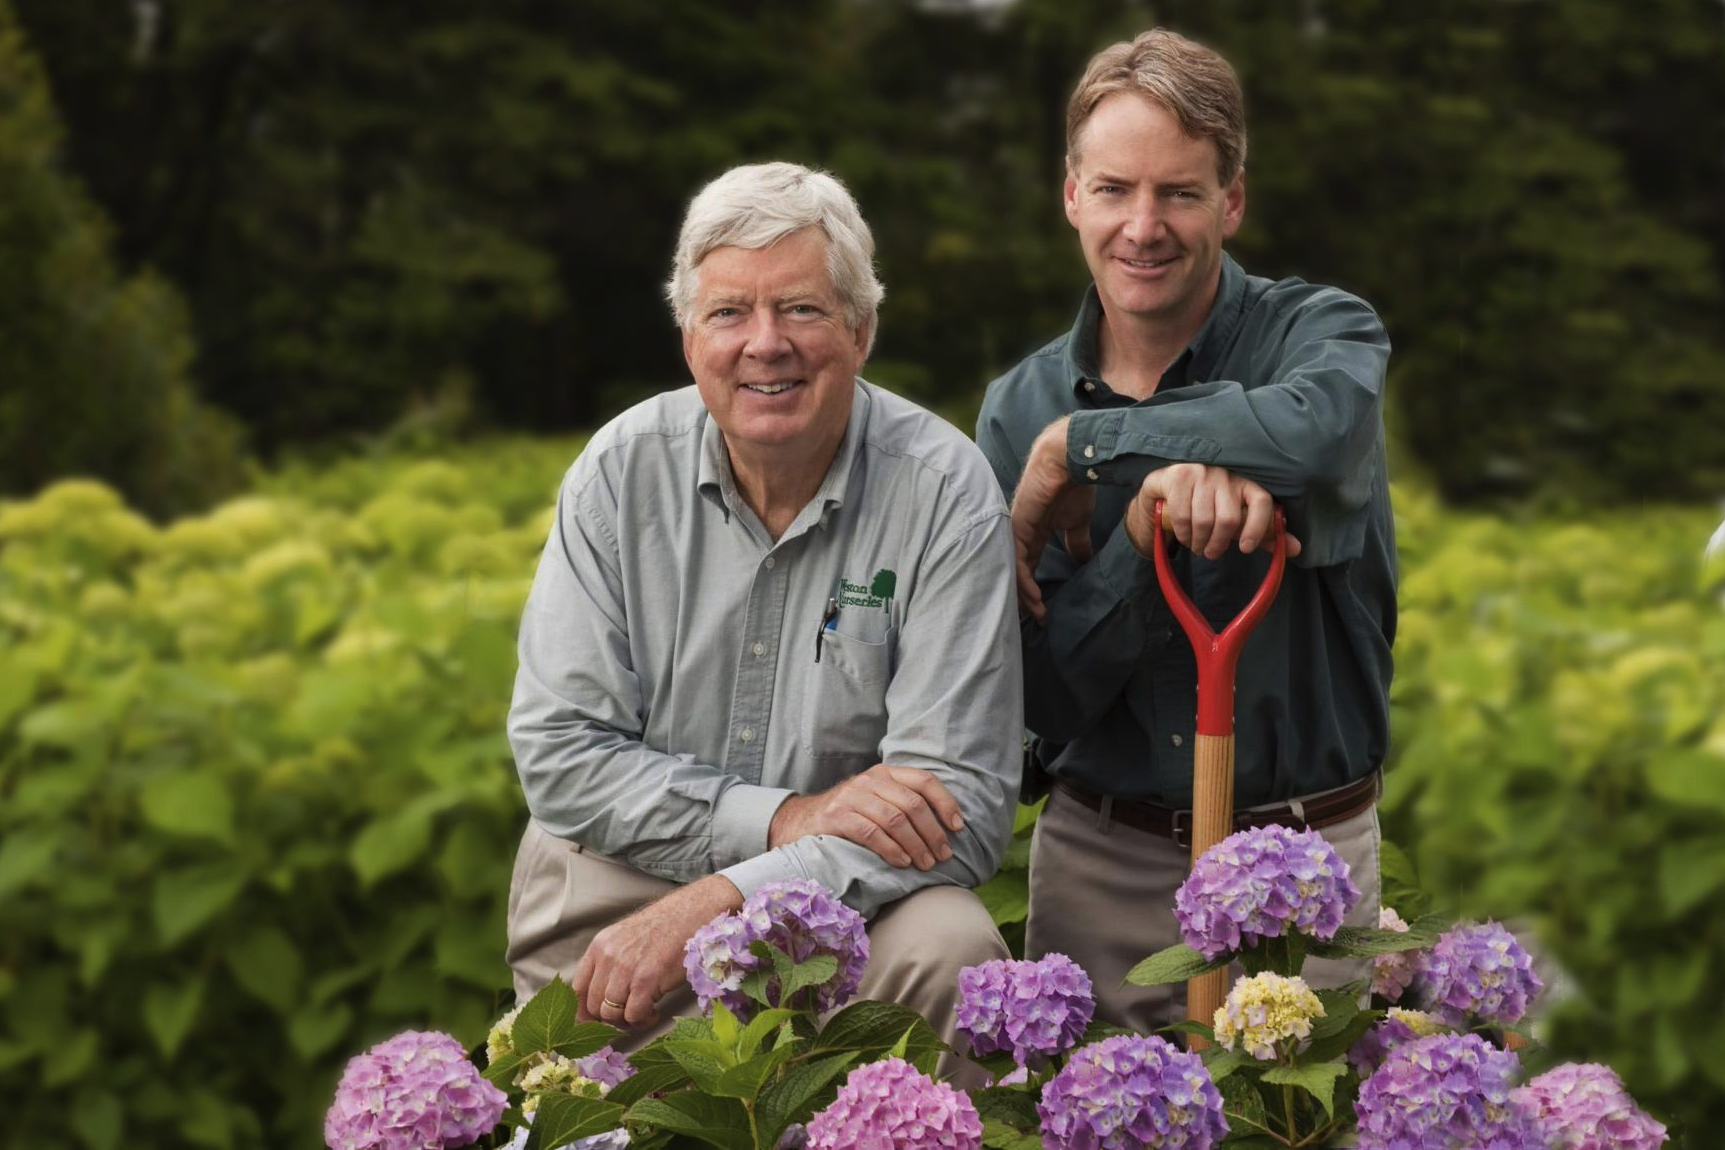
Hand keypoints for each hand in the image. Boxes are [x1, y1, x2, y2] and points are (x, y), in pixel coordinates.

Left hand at [569, 874, 742, 1028]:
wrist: (693, 912)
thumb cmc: (665, 928)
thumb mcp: (626, 938)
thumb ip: (610, 962)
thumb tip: (601, 999)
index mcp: (600, 945)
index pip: (576, 988)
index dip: (583, 1011)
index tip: (595, 1022)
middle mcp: (608, 956)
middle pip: (593, 1005)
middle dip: (609, 1020)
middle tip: (628, 1018)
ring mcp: (626, 968)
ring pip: (611, 1014)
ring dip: (627, 1022)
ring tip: (643, 1014)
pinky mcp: (647, 979)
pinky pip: (634, 1015)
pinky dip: (643, 1020)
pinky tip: (654, 1012)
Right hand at [769, 764, 963, 869]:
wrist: (801, 821)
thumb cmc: (850, 816)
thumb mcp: (877, 800)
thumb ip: (904, 803)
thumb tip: (948, 826)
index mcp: (885, 773)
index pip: (924, 780)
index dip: (945, 803)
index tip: (957, 827)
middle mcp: (869, 780)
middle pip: (913, 804)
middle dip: (933, 833)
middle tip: (943, 856)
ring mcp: (851, 797)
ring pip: (895, 819)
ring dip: (916, 845)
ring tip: (925, 864)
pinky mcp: (836, 817)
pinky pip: (871, 832)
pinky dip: (891, 849)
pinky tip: (902, 862)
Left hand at [1010, 417, 1094, 622]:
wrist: (1071, 459)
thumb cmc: (1074, 485)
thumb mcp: (1077, 522)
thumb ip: (1077, 542)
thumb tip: (1084, 561)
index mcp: (1034, 533)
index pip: (1028, 567)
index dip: (1033, 590)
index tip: (1044, 612)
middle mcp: (1021, 534)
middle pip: (1014, 573)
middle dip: (1022, 598)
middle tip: (1035, 620)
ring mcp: (1017, 530)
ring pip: (1012, 570)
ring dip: (1024, 595)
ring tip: (1037, 613)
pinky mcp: (1018, 526)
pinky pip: (1017, 561)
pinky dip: (1023, 581)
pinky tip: (1033, 596)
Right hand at [1123, 463, 1302, 559]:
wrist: (1166, 484)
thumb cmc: (1208, 503)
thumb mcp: (1237, 517)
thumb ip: (1264, 532)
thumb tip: (1296, 549)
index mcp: (1246, 481)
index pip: (1262, 501)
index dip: (1258, 528)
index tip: (1246, 549)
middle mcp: (1226, 473)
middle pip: (1230, 518)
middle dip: (1218, 544)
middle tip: (1211, 553)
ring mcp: (1201, 472)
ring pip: (1205, 520)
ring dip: (1199, 542)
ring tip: (1197, 546)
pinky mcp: (1179, 476)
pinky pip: (1183, 516)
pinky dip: (1183, 534)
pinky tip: (1184, 536)